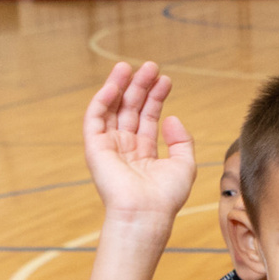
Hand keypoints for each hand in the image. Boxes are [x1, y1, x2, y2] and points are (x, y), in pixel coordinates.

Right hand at [82, 61, 196, 234]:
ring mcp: (109, 147)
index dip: (156, 97)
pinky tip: (115, 85)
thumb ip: (181, 140)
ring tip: (131, 67)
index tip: (166, 80)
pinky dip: (102, 100)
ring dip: (120, 86)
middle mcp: (125, 148)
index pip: (148, 117)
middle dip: (140, 86)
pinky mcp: (94, 148)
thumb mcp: (184, 164)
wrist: (146, 213)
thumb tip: (171, 117)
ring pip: (112, 110)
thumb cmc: (166, 196)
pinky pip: (94, 119)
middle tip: (151, 66)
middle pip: (130, 109)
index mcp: (144, 153)